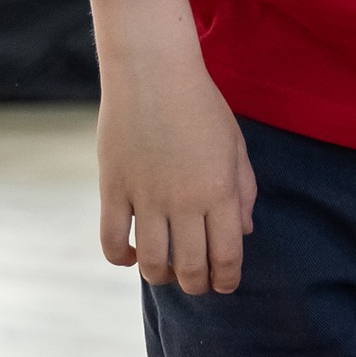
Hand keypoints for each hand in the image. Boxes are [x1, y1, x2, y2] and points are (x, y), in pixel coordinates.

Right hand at [97, 56, 256, 293]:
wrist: (152, 71)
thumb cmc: (200, 104)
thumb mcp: (235, 145)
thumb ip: (244, 190)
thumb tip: (244, 232)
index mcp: (220, 191)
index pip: (227, 255)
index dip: (226, 279)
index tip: (223, 285)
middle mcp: (185, 201)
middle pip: (190, 267)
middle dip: (196, 285)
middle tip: (195, 284)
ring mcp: (146, 196)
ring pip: (152, 262)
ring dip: (160, 276)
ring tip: (164, 272)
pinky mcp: (113, 188)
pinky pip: (111, 240)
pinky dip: (121, 258)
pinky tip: (130, 256)